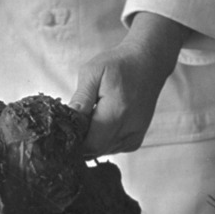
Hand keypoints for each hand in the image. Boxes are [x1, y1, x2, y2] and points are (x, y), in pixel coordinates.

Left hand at [71, 12, 190, 154]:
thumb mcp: (93, 72)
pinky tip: (103, 121)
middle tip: (78, 117)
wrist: (148, 62)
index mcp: (117, 111)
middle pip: (96, 150)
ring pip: (104, 151)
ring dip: (93, 139)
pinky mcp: (137, 138)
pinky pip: (114, 148)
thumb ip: (81, 98)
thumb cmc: (120, 64)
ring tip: (92, 115)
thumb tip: (69, 119)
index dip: (75, 141)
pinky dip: (104, 139)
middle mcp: (130, 128)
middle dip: (82, 139)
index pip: (91, 144)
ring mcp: (135, 135)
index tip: (66, 128)